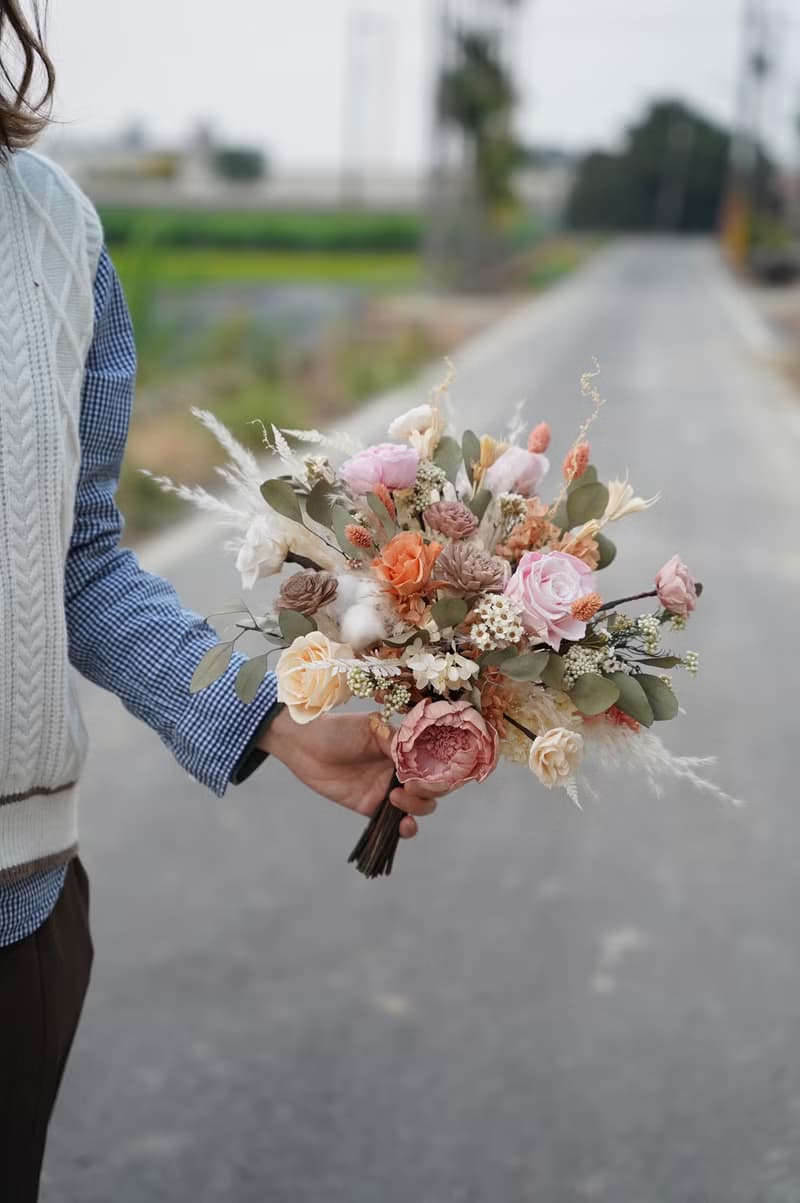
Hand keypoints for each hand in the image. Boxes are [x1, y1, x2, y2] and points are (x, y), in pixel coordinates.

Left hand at [259, 710, 441, 838]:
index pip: (435, 761)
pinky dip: (406, 827)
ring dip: (418, 808)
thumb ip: (398, 743)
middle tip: (411, 787)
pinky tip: (405, 825)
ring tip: (397, 800)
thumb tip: (420, 757)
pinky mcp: (372, 807)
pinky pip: (396, 822)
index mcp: (405, 746)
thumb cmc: (338, 729)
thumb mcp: (371, 728)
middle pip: (432, 786)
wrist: (304, 744)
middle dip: (430, 790)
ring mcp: (388, 788)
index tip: (427, 773)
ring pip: (420, 806)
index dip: (439, 770)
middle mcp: (401, 768)